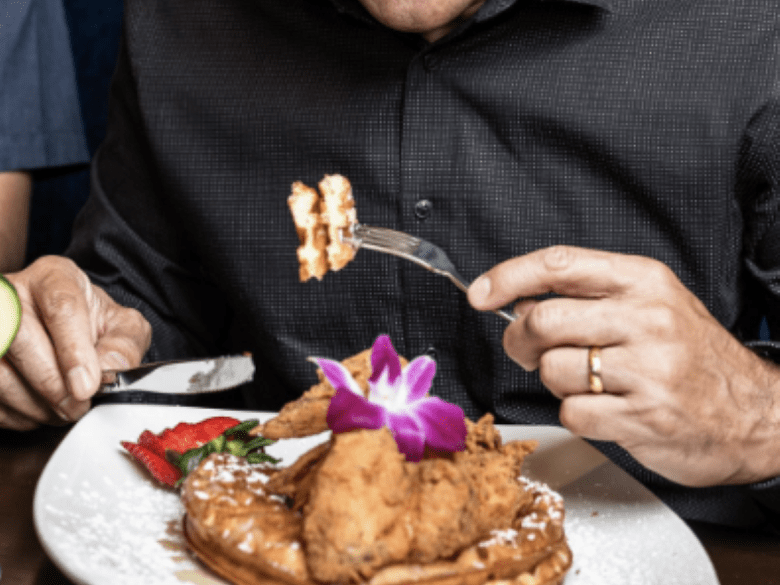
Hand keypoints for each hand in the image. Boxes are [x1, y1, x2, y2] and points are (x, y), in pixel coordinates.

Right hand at [1, 256, 150, 429]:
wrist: (66, 328)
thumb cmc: (92, 324)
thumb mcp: (122, 326)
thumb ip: (124, 344)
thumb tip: (110, 367)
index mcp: (54, 277)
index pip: (61, 307)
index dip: (74, 351)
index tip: (87, 386)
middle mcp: (12, 294)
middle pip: (20, 337)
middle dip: (51, 383)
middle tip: (76, 406)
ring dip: (33, 403)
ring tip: (63, 410)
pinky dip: (16, 412)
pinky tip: (39, 410)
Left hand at [468, 245, 779, 486]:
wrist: (757, 414)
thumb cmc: (694, 357)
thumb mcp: (654, 305)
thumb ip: (590, 296)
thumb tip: (518, 301)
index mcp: (644, 281)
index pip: (559, 264)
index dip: (508, 276)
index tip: (481, 293)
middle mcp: (646, 319)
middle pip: (542, 320)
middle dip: (520, 340)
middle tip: (528, 351)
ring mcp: (647, 369)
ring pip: (552, 370)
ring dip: (557, 381)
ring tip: (592, 382)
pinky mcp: (643, 416)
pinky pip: (572, 413)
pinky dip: (578, 415)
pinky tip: (608, 409)